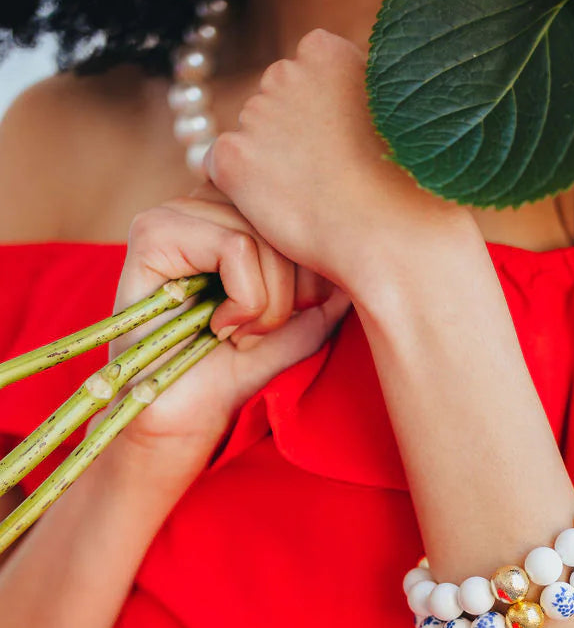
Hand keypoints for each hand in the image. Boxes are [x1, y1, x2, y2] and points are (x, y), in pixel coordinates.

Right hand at [101, 184, 349, 473]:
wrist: (181, 421)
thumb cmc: (231, 375)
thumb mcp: (296, 328)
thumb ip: (327, 291)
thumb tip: (368, 255)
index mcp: (227, 218)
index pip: (292, 211)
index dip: (307, 266)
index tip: (287, 317)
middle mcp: (196, 206)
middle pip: (279, 218)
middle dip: (292, 287)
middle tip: (262, 331)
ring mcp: (169, 215)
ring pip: (261, 233)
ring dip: (268, 300)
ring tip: (241, 334)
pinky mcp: (151, 235)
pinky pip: (236, 246)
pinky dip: (247, 299)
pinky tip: (223, 329)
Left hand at [204, 29, 474, 301]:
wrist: (387, 234)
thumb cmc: (400, 185)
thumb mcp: (388, 115)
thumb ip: (349, 96)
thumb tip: (328, 111)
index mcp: (325, 52)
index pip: (305, 72)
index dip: (321, 114)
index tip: (341, 143)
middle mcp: (285, 71)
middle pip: (274, 101)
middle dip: (290, 134)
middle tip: (324, 176)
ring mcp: (255, 113)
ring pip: (250, 135)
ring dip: (268, 161)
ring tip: (310, 198)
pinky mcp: (233, 156)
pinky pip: (221, 167)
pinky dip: (242, 189)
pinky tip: (278, 208)